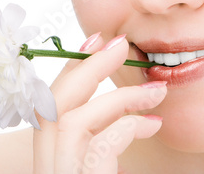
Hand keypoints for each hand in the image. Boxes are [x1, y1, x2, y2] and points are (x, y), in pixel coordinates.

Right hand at [33, 33, 166, 173]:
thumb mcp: (101, 165)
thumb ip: (101, 138)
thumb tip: (120, 105)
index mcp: (51, 158)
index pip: (49, 106)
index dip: (70, 69)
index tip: (95, 41)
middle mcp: (47, 167)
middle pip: (52, 106)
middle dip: (87, 68)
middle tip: (121, 44)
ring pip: (73, 120)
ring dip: (118, 97)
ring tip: (157, 90)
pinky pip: (101, 145)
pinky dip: (128, 127)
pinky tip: (153, 124)